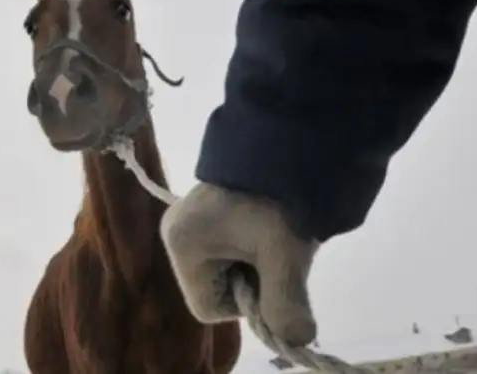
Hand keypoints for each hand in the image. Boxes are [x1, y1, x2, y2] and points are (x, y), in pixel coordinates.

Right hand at [160, 182, 318, 345]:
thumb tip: (300, 339)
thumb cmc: (278, 198)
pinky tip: (271, 223)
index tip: (273, 272)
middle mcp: (176, 233)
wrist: (290, 137)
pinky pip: (229, 246)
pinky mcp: (206, 209)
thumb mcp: (285, 253)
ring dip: (258, 261)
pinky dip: (255, 245)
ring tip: (278, 232)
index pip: (210, 308)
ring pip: (226, 268)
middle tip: (279, 249)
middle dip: (254, 280)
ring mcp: (189, 220)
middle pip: (217, 288)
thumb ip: (287, 304)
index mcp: (182, 245)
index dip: (247, 303)